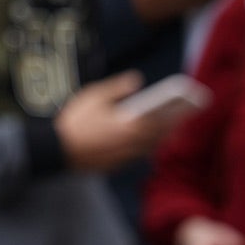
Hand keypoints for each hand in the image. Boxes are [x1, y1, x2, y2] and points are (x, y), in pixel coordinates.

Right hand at [53, 71, 180, 172]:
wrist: (57, 150)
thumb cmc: (76, 120)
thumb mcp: (94, 95)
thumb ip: (118, 87)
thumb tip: (137, 79)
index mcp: (130, 125)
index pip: (161, 119)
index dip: (176, 112)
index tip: (187, 104)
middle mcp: (132, 143)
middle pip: (159, 134)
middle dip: (172, 124)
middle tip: (183, 115)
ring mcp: (125, 156)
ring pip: (150, 146)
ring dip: (161, 136)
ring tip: (168, 125)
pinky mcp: (117, 164)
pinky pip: (138, 154)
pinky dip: (147, 145)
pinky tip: (146, 137)